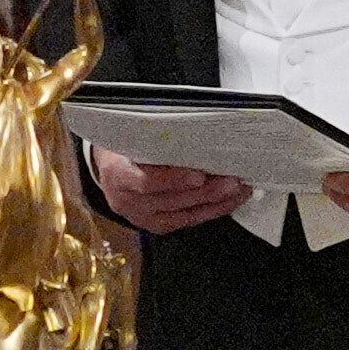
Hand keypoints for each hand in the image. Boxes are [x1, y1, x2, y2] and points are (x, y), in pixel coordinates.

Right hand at [93, 150, 254, 233]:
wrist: (110, 165)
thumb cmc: (124, 144)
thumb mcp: (132, 134)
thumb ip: (156, 135)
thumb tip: (194, 125)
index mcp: (117, 173)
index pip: (146, 182)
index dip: (174, 180)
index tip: (199, 175)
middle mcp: (126, 200)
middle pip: (171, 200)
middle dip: (206, 191)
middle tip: (232, 180)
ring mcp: (141, 216)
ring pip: (183, 213)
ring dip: (215, 202)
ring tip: (238, 189)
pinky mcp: (155, 225)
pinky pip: (187, 220)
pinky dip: (211, 211)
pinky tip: (228, 201)